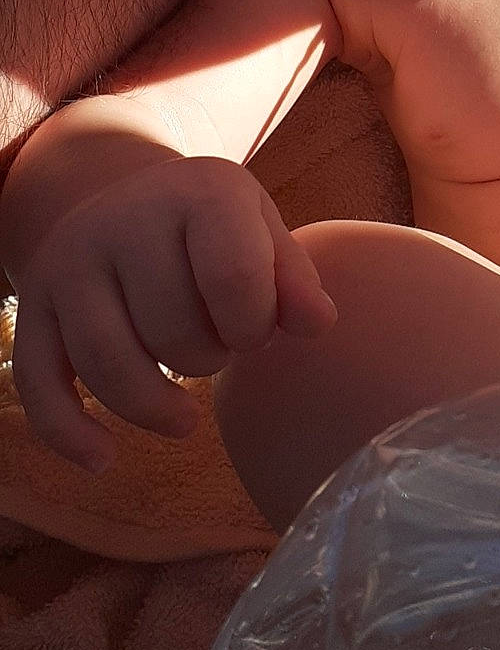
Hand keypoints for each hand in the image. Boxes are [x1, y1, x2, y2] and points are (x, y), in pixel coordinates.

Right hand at [11, 157, 336, 471]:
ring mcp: (69, 262)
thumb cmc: (215, 232)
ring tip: (185, 416)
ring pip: (106, 362)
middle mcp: (122, 218)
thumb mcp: (263, 232)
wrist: (129, 203)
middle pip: (171, 329)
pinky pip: (38, 383)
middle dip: (206, 360)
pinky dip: (69, 433)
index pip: (232, 277)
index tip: (256, 332)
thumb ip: (294, 280)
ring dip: (153, 407)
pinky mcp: (33, 308)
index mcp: (197, 191)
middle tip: (216, 348)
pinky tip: (105, 458)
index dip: (253, 326)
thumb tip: (316, 325)